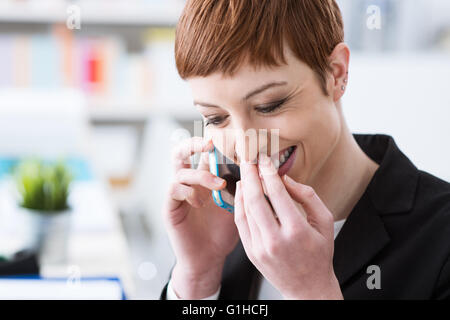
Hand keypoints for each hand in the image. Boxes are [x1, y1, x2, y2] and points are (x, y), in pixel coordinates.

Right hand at [164, 137, 239, 297]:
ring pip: (181, 171)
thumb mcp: (237, 206)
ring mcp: (179, 194)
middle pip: (182, 152)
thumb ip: (242, 187)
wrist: (209, 258)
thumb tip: (260, 168)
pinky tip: (201, 203)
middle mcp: (190, 182)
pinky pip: (174, 189)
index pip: (203, 153)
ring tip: (218, 186)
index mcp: (205, 178)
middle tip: (209, 144)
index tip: (228, 139)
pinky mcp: (171, 207)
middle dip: (194, 143)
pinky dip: (189, 192)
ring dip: (201, 175)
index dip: (211, 142)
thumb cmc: (223, 232)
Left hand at [234, 153, 342, 299]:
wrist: (307, 287)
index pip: (276, 193)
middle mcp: (275, 240)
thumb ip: (308, 196)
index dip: (268, 172)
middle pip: (255, 199)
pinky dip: (239, 205)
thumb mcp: (324, 222)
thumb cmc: (319, 254)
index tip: (264, 159)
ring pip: (245, 210)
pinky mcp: (251, 252)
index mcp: (296, 231)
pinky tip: (242, 193)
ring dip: (243, 188)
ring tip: (245, 173)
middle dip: (250, 175)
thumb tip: (286, 178)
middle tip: (249, 159)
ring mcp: (260, 248)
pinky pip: (241, 223)